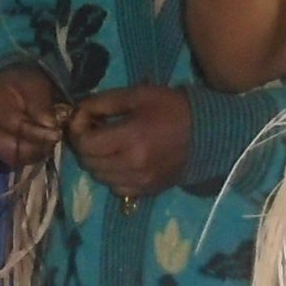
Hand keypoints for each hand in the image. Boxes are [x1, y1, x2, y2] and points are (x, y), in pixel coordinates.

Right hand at [0, 66, 69, 168]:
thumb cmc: (17, 83)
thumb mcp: (32, 84)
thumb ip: (40, 103)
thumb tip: (50, 126)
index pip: (14, 125)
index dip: (38, 132)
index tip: (57, 132)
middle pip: (11, 148)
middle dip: (37, 147)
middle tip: (54, 140)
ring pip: (12, 158)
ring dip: (34, 154)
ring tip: (48, 143)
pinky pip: (12, 161)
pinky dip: (28, 156)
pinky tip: (39, 146)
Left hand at [65, 86, 192, 195]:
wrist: (208, 133)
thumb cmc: (171, 108)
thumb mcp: (137, 95)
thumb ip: (103, 102)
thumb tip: (78, 111)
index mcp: (131, 139)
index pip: (86, 144)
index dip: (78, 130)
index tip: (85, 118)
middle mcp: (133, 165)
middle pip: (89, 163)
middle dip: (85, 145)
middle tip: (93, 130)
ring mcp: (141, 181)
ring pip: (100, 177)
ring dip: (97, 161)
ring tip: (107, 145)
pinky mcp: (148, 190)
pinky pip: (117, 188)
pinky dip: (112, 175)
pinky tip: (120, 160)